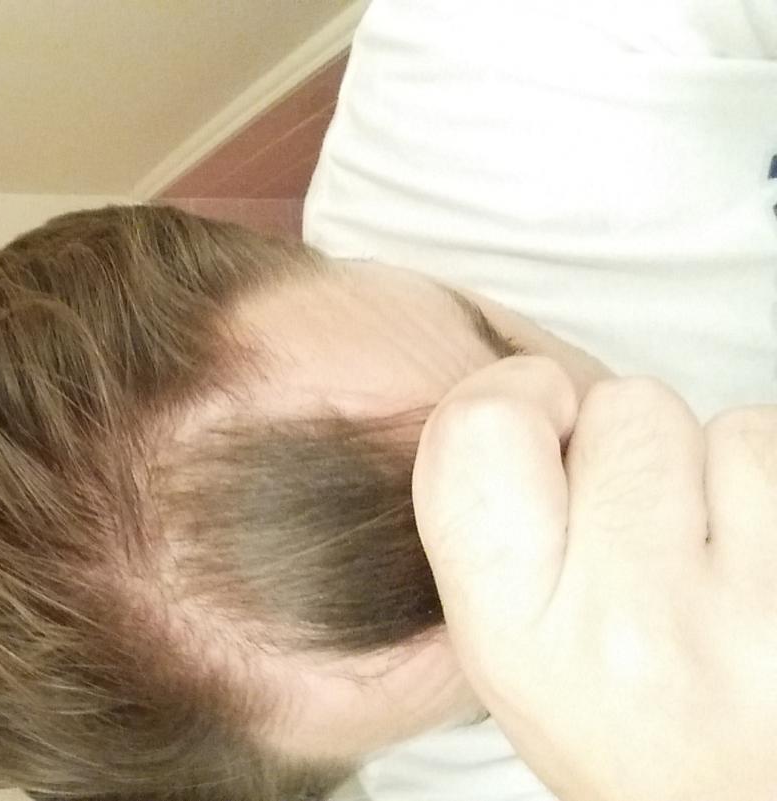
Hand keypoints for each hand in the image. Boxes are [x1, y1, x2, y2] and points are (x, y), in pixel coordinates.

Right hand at [412, 356, 776, 800]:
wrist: (724, 800)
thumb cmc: (612, 711)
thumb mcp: (501, 641)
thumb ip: (486, 523)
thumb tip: (528, 391)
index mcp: (517, 631)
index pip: (483, 428)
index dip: (512, 398)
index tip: (537, 429)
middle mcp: (634, 628)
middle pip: (626, 405)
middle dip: (628, 442)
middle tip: (632, 522)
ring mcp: (757, 617)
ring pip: (729, 427)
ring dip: (718, 470)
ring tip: (705, 554)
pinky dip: (772, 491)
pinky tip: (756, 560)